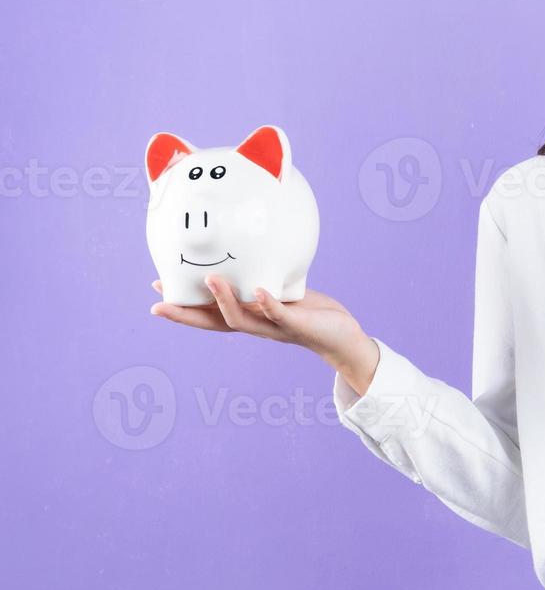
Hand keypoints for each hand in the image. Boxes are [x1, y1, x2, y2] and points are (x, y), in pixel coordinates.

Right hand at [150, 275, 369, 369]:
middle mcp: (256, 326)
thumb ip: (263, 279)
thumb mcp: (281, 292)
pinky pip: (279, 315)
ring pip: (241, 319)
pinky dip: (267, 303)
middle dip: (185, 315)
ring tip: (211, 280)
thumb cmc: (310, 312)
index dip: (182, 306)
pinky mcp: (297, 325)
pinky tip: (258, 290)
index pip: (208, 314)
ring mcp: (275, 327)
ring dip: (223, 300)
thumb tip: (250, 253)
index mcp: (249, 318)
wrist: (342, 336)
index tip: (157, 291)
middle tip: (159, 304)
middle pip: (213, 324)